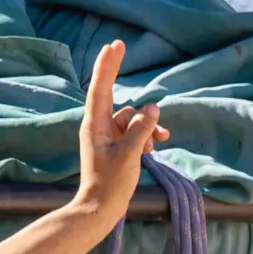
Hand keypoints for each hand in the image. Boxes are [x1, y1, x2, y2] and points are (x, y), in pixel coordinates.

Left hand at [74, 38, 167, 219]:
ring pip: (133, 119)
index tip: (113, 45)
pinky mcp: (116, 146)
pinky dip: (146, 137)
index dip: (108, 65)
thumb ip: (141, 129)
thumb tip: (151, 109)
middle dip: (119, 75)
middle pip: (115, 96)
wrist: (101, 209)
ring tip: (157, 144)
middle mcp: (98, 126)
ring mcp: (107, 136)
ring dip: (147, 127)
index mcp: (95, 125)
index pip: (101, 88)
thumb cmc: (111, 183)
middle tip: (119, 44)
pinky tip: (153, 151)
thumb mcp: (130, 154)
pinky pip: (135, 132)